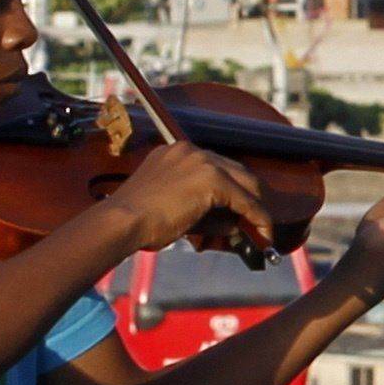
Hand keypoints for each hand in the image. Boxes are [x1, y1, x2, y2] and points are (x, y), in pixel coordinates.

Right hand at [101, 130, 274, 260]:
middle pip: (235, 170)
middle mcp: (191, 150)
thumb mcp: (173, 205)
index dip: (233, 188)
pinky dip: (257, 217)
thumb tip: (235, 224)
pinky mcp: (213, 179)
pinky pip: (245, 200)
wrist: (122, 222)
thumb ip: (204, 210)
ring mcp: (202, 161)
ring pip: (245, 183)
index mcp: (177, 153)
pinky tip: (262, 233)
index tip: (241, 208)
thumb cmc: (138, 221)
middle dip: (250, 195)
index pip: (216, 167)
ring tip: (262, 230)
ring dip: (256, 207)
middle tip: (257, 219)